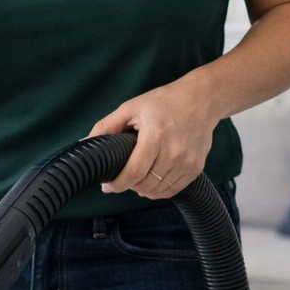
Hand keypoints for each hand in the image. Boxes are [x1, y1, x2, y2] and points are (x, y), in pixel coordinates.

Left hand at [88, 78, 216, 199]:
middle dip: (127, 185)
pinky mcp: (196, 168)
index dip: (118, 184)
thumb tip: (86, 142)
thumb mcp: (133, 106)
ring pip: (158, 191)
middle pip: (145, 184)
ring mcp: (187, 162)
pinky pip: (172, 190)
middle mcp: (174, 151)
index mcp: (156, 135)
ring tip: (135, 178)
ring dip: (142, 189)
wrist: (203, 99)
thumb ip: (108, 125)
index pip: (135, 171)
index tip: (107, 185)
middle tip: (119, 179)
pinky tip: (150, 181)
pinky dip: (158, 191)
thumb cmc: (165, 101)